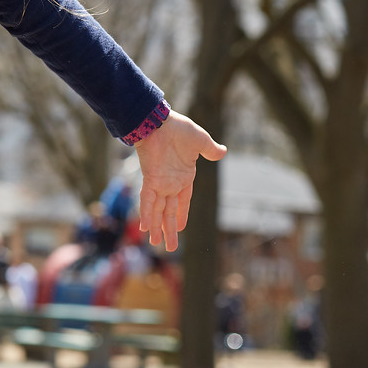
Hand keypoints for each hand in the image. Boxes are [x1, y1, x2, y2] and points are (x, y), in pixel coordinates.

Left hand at [134, 110, 225, 251]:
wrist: (159, 121)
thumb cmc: (179, 129)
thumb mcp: (201, 141)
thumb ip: (210, 150)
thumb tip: (223, 151)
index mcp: (183, 177)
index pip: (182, 202)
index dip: (180, 215)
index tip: (178, 228)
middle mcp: (170, 183)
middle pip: (169, 212)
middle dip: (169, 229)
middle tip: (168, 247)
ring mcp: (160, 183)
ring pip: (158, 210)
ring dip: (157, 228)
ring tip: (156, 244)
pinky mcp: (150, 179)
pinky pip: (148, 201)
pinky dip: (147, 214)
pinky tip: (145, 228)